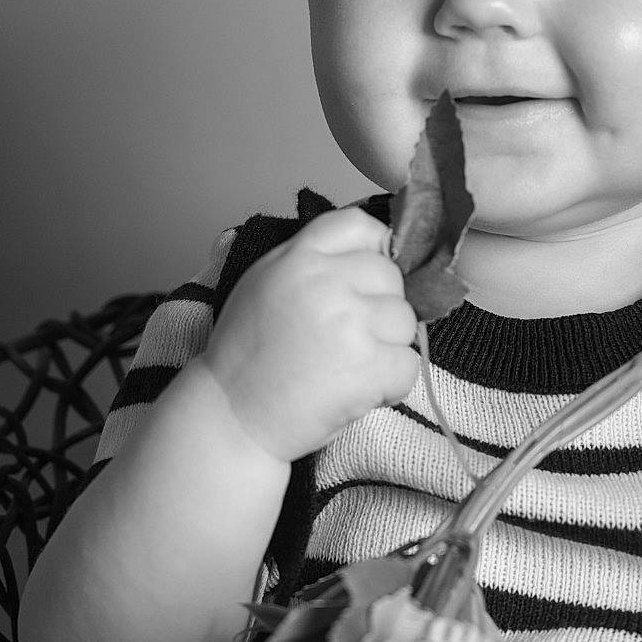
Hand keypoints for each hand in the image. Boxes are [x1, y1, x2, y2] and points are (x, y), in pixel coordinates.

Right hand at [192, 206, 419, 463]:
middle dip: (379, 308)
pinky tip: (358, 390)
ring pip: (405, 321)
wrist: (231, 416)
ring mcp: (351, 323)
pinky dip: (392, 384)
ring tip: (349, 367)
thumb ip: (309, 260)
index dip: (374, 250)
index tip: (367, 278)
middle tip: (347, 339)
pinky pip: (410, 364)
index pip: (361, 225)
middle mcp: (327, 282)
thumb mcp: (263, 283)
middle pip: (391, 277)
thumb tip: (366, 251)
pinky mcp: (369, 366)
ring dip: (387, 347)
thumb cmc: (246, 356)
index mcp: (299, 257)